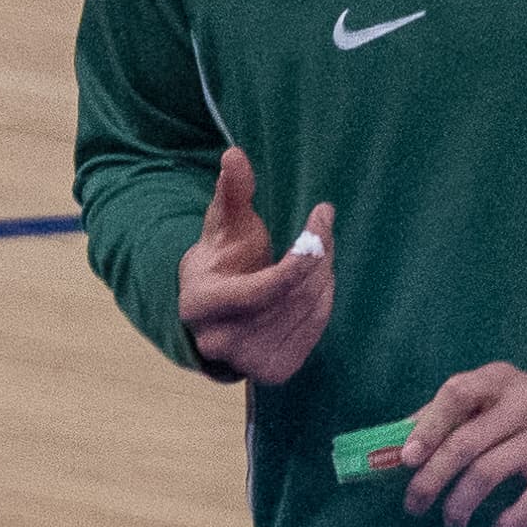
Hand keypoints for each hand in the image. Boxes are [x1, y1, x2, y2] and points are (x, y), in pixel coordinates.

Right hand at [177, 146, 333, 383]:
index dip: (302, 256)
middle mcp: (222, 342)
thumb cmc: (220, 261)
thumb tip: (235, 154)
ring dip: (324, 275)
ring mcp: (249, 362)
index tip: (322, 217)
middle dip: (318, 257)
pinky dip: (324, 300)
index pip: (266, 287)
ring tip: (318, 251)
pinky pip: (316, 328)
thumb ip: (231, 194)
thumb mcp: (221, 227)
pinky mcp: (274, 371)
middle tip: (323, 226)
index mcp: (202, 306)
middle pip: (294, 296)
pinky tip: (316, 282)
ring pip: (309, 311)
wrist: (210, 315)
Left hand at [395, 338, 526, 526]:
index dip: (427, 427)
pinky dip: (508, 521)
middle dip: (430, 480)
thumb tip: (395, 443)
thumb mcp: (498, 395)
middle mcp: (523, 405)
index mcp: (500, 382)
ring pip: (488, 474)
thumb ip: (453, 413)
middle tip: (414, 506)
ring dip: (459, 505)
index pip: (457, 394)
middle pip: (465, 444)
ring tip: (452, 520)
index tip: (407, 459)